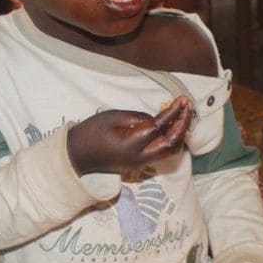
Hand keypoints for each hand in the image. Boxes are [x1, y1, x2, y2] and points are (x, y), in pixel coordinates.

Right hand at [67, 96, 192, 175]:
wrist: (75, 156)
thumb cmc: (90, 132)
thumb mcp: (111, 117)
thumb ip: (136, 117)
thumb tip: (156, 118)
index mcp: (132, 145)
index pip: (160, 127)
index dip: (174, 113)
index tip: (182, 99)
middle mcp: (140, 157)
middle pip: (172, 143)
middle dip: (183, 124)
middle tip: (186, 105)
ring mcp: (140, 162)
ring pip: (170, 150)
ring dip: (179, 132)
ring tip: (183, 113)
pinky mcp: (139, 163)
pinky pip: (162, 151)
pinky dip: (171, 138)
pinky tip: (171, 124)